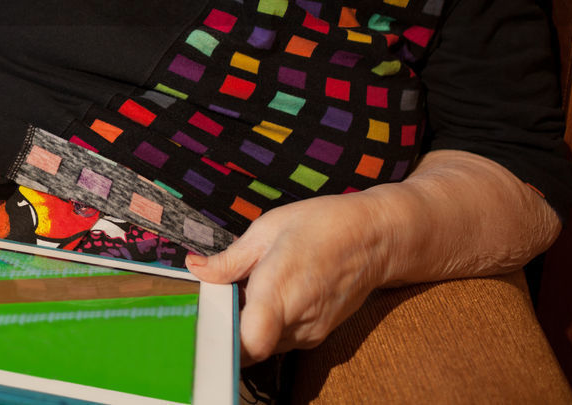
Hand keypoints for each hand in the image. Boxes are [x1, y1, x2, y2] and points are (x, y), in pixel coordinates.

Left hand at [186, 192, 394, 364]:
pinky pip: (280, 338)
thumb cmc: (322, 226)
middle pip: (248, 346)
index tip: (206, 316)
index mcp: (279, 291)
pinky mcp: (317, 335)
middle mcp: (296, 321)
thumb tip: (195, 268)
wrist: (375, 238)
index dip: (221, 339)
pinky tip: (268, 294)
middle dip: (227, 325)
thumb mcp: (266, 230)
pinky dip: (267, 323)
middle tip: (219, 295)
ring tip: (248, 287)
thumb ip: (229, 259)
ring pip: (263, 344)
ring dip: (248, 323)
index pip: (247, 344)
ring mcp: (310, 333)